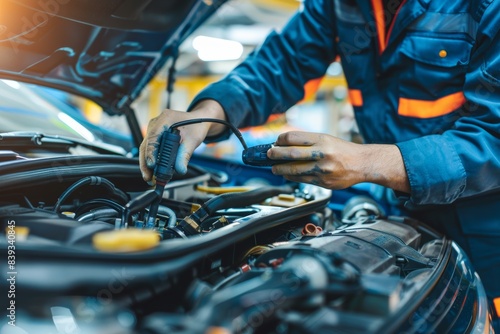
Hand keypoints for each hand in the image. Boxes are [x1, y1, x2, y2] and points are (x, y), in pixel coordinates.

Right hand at [139, 100, 225, 182]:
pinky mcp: (155, 137)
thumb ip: (185, 155)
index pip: (153, 137)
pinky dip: (152, 161)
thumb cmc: (196, 126)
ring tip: (150, 179)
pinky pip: (151, 150)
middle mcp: (156, 123)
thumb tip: (180, 170)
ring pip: (146, 149)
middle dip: (146, 163)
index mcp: (165, 119)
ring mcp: (154, 129)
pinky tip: (154, 172)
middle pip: (146, 145)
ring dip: (147, 164)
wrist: (199, 120)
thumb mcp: (193, 141)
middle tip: (148, 177)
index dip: (151, 152)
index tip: (152, 165)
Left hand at [268, 131, 409, 192]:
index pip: (293, 137)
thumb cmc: (342, 150)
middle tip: (269, 154)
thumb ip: (307, 142)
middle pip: (291, 153)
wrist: (362, 164)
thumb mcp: (326, 139)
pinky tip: (287, 175)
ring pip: (294, 170)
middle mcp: (322, 153)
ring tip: (275, 168)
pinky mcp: (324, 182)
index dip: (280, 140)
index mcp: (321, 139)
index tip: (276, 142)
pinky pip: (302, 180)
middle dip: (275, 154)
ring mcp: (323, 169)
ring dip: (280, 169)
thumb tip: (283, 145)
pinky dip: (292, 178)